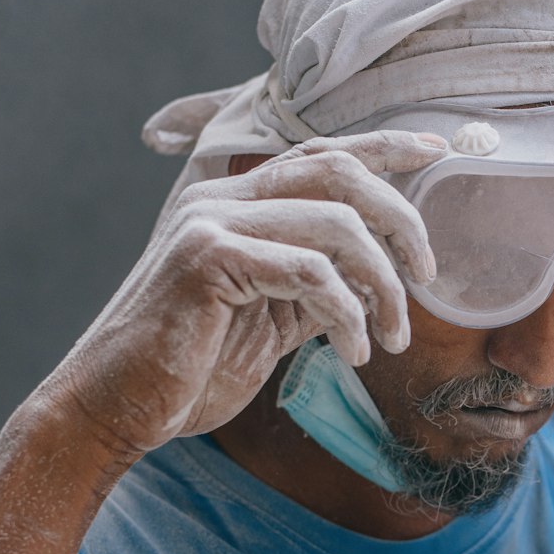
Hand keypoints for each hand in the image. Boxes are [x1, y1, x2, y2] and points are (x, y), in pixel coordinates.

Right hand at [52, 132, 444, 455]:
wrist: (117, 407)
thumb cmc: (192, 367)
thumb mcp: (270, 318)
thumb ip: (316, 286)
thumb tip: (379, 279)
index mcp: (237, 203)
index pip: (322, 155)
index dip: (384, 146)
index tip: (436, 150)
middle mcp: (222, 198)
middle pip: (340, 173)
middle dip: (401, 219)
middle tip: (426, 277)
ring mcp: (211, 221)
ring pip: (337, 224)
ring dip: (382, 286)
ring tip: (393, 338)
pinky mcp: (206, 258)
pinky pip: (311, 271)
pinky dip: (348, 313)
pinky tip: (355, 351)